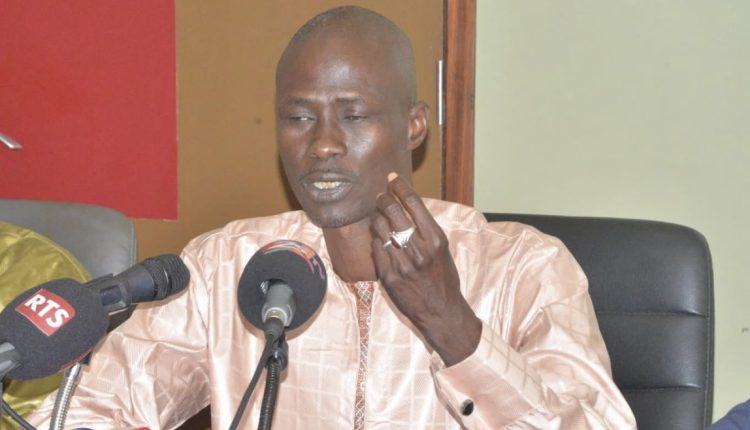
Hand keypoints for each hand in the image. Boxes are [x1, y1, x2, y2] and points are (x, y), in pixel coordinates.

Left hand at [370, 173, 480, 365]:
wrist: (441, 312)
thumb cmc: (443, 278)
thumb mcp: (442, 250)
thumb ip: (426, 229)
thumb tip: (408, 206)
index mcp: (435, 239)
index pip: (414, 203)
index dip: (400, 186)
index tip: (393, 178)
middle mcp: (418, 249)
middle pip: (393, 211)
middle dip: (383, 199)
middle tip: (381, 196)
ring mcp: (402, 263)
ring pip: (380, 228)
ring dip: (377, 218)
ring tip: (379, 217)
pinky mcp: (388, 276)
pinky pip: (376, 248)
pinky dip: (376, 239)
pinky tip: (379, 238)